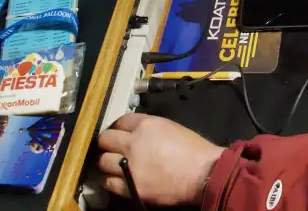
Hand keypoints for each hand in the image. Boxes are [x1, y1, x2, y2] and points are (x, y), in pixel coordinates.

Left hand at [98, 114, 224, 206]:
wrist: (204, 174)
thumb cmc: (195, 151)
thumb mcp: (173, 128)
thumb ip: (152, 129)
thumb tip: (140, 134)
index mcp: (146, 125)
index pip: (121, 120)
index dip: (119, 126)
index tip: (120, 132)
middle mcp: (134, 144)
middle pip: (106, 139)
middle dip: (108, 142)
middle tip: (112, 147)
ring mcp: (130, 166)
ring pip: (103, 162)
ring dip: (108, 162)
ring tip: (114, 164)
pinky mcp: (131, 187)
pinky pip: (110, 182)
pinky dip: (112, 180)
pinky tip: (118, 178)